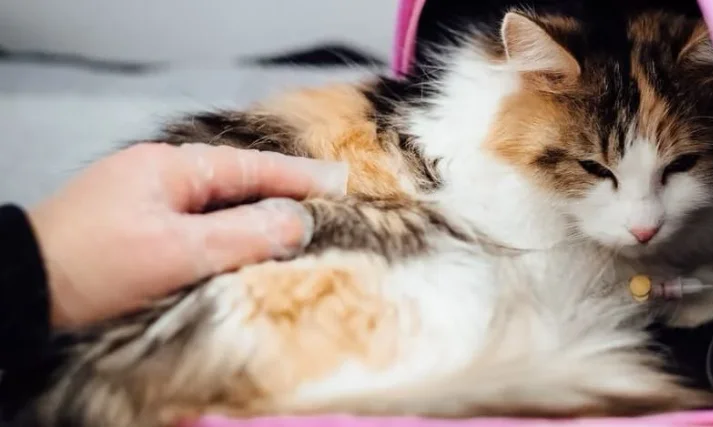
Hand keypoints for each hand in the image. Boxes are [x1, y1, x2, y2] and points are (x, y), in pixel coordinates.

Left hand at [28, 142, 348, 328]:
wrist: (21, 289)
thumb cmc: (98, 266)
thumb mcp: (178, 252)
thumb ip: (244, 234)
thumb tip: (300, 222)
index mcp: (171, 168)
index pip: (251, 167)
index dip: (299, 178)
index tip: (342, 184)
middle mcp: (158, 175)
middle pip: (234, 182)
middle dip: (280, 194)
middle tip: (326, 207)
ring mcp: (141, 200)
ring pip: (214, 204)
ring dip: (253, 216)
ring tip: (295, 229)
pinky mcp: (130, 228)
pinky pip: (193, 223)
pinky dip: (224, 233)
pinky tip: (240, 248)